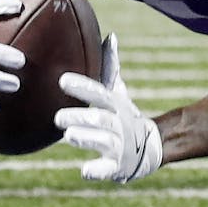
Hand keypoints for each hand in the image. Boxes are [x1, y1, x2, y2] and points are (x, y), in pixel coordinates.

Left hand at [56, 34, 162, 183]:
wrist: (150, 147)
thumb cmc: (124, 115)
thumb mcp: (118, 93)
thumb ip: (111, 67)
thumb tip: (110, 36)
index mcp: (116, 105)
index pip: (99, 92)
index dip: (82, 87)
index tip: (62, 80)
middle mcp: (119, 124)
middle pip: (100, 118)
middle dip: (80, 117)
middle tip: (57, 117)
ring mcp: (120, 147)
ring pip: (103, 141)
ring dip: (86, 138)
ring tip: (68, 135)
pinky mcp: (117, 168)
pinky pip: (107, 170)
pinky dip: (97, 170)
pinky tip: (85, 171)